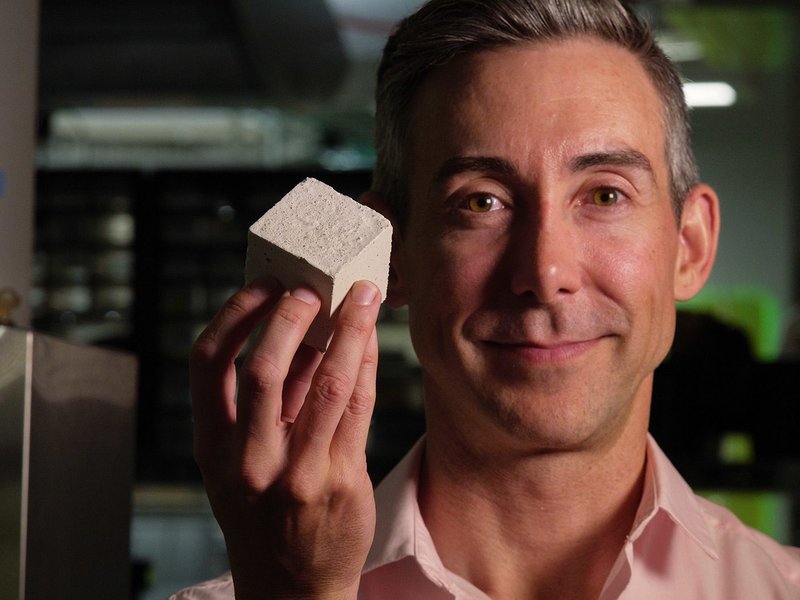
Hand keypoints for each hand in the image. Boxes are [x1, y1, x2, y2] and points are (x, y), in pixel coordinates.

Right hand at [190, 278, 380, 598]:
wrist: (290, 586)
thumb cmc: (263, 513)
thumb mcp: (240, 462)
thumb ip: (265, 401)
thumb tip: (298, 330)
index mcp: (212, 446)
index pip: (207, 364)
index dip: (234, 315)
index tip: (263, 286)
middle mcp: (248, 459)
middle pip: (264, 368)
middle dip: (290, 316)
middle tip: (312, 287)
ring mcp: (296, 473)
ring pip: (327, 383)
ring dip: (349, 329)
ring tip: (362, 295)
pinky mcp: (340, 481)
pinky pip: (359, 407)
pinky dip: (366, 363)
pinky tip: (371, 338)